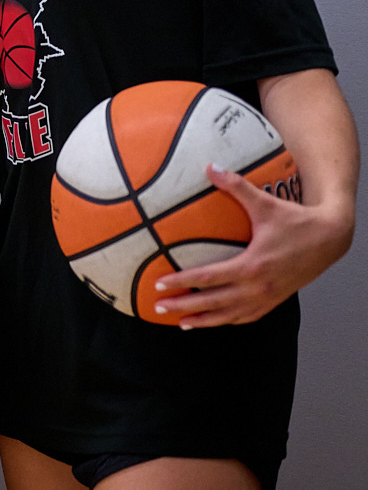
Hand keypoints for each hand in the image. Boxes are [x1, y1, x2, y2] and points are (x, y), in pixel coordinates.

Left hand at [153, 164, 353, 327]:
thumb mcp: (265, 203)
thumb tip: (210, 167)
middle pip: (213, 302)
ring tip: (181, 322)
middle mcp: (258, 287)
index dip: (182, 282)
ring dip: (204, 320)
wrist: (331, 238)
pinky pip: (248, 316)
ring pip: (230, 315)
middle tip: (158, 306)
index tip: (159, 284)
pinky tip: (214, 320)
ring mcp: (268, 297)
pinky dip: (228, 320)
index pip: (208, 277)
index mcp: (252, 265)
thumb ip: (236, 186)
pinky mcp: (276, 300)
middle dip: (184, 306)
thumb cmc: (296, 220)